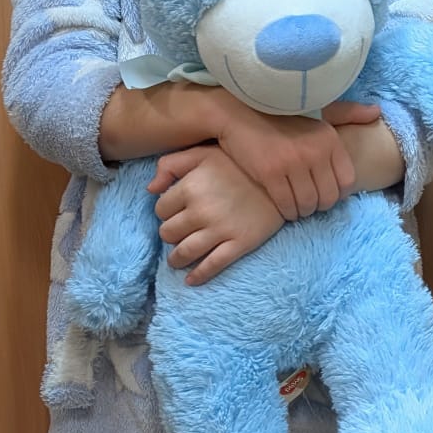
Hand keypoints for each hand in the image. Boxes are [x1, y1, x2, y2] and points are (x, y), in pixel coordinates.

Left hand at [148, 147, 284, 284]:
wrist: (281, 177)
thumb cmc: (238, 163)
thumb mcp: (203, 153)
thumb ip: (171, 164)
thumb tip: (151, 189)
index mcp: (191, 187)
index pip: (161, 210)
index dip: (165, 212)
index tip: (174, 212)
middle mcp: (201, 211)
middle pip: (169, 233)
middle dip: (170, 234)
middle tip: (177, 234)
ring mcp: (221, 230)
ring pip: (185, 252)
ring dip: (176, 259)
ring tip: (177, 259)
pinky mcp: (240, 243)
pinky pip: (213, 265)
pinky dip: (198, 276)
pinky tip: (191, 280)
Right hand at [216, 97, 380, 220]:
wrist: (237, 112)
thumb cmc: (279, 113)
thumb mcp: (318, 109)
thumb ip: (348, 113)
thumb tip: (376, 112)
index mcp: (330, 139)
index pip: (347, 182)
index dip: (338, 193)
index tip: (326, 192)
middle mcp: (315, 151)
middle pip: (328, 198)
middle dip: (320, 206)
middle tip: (310, 204)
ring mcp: (292, 163)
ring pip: (307, 205)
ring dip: (303, 212)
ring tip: (297, 207)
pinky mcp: (270, 173)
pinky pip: (286, 205)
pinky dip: (287, 212)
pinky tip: (284, 207)